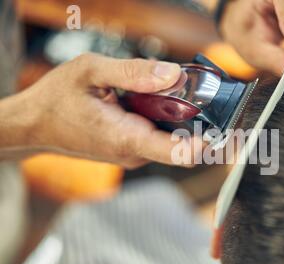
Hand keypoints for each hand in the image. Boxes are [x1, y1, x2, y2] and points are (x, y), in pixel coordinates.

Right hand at [0, 53, 198, 167]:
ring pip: (173, 137)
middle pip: (185, 143)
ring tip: (175, 89)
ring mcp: (135, 153)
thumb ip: (133, 72)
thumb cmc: (57, 100)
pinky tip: (156, 98)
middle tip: (206, 92)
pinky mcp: (133, 148)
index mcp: (127, 137)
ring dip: (182, 116)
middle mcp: (136, 152)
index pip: (182, 153)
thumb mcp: (90, 71)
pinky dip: (167, 118)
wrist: (35, 126)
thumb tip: (174, 74)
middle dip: (200, 119)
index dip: (211, 142)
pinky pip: (160, 135)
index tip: (229, 127)